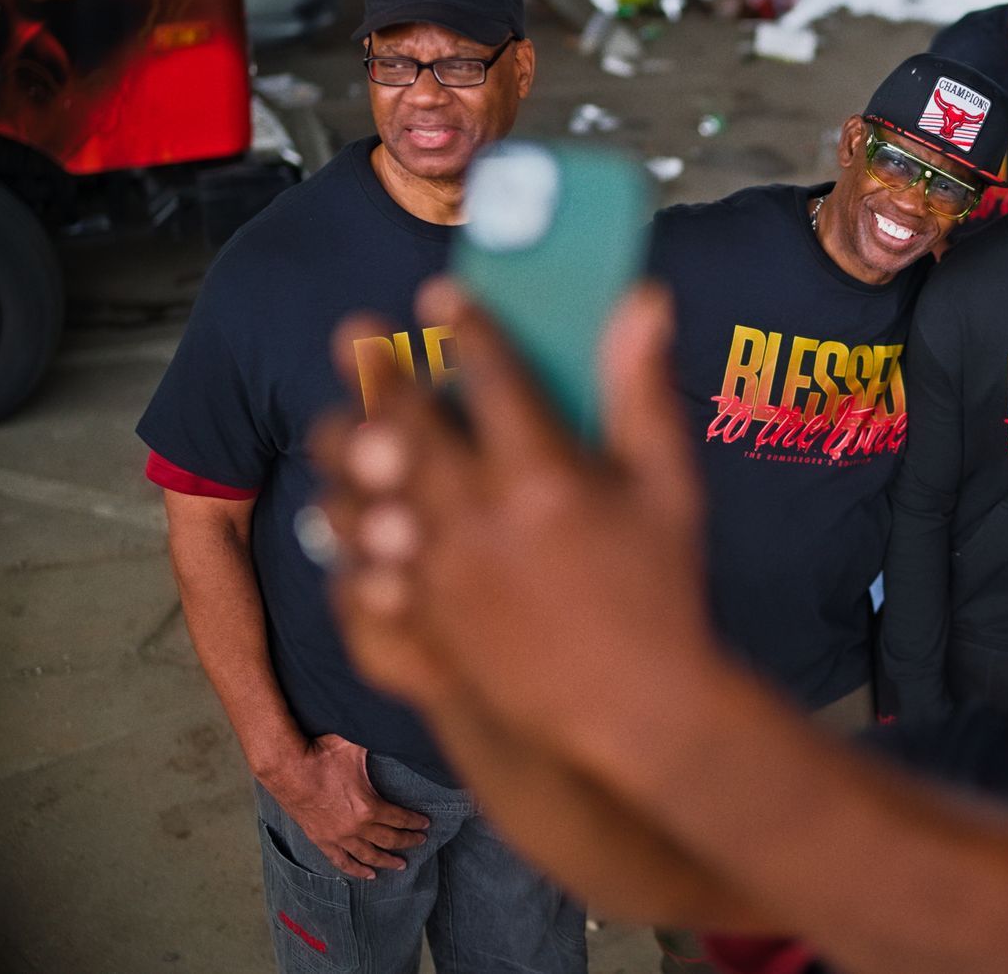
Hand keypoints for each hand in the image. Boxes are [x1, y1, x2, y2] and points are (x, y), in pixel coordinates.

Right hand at [256, 734, 428, 880]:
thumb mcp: (357, 745)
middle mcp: (355, 827)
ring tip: (401, 865)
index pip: (400, 818)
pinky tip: (368, 874)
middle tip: (421, 842)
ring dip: (386, 860)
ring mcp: (337, 837)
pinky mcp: (321, 840)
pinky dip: (356, 870)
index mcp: (369, 807)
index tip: (426, 823)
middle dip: (408, 841)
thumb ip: (381, 741)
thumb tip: (400, 729)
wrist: (286, 768)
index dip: (415, 822)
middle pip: (389, 839)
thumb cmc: (322, 754)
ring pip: (368, 855)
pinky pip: (342, 861)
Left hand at [314, 280, 714, 751]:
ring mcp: (440, 576)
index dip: (462, 327)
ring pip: (362, 495)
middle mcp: (479, 519)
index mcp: (545, 476)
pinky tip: (344, 513)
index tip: (439, 296)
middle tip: (358, 337)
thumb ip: (642, 387)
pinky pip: (357, 569)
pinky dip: (346, 539)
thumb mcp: (668, 483)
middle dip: (378, 373)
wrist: (636, 711)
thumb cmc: (661, 590)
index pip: (489, 376)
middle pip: (405, 425)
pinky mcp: (421, 624)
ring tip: (340, 424)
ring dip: (343, 452)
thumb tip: (641, 295)